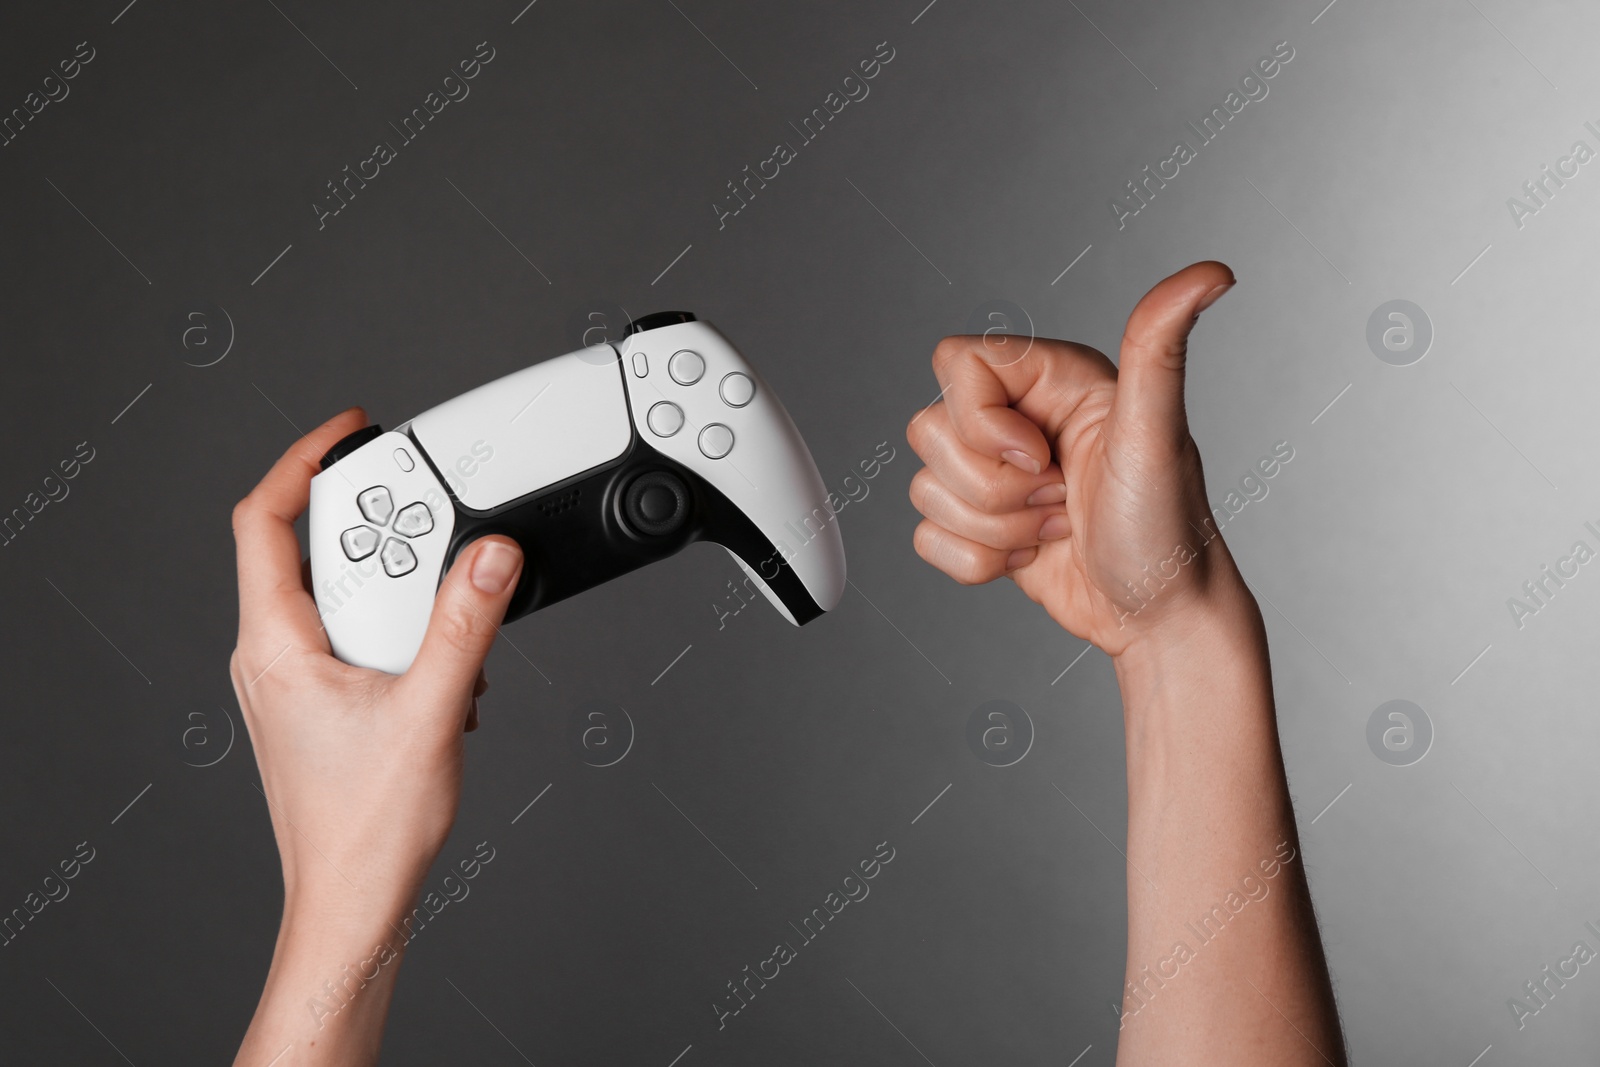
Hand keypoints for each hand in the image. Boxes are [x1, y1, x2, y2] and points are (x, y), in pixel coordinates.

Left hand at [230, 408, 522, 1062]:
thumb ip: (464, 627)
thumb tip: (490, 557)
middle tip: (431, 522)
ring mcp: (295, 682)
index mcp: (275, 646)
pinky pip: (360, 637)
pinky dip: (408, 633)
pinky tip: (449, 668)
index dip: (302, 462)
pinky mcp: (323, 703)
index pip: (263, 522)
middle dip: (382, 534)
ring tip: (451, 610)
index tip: (350, 432)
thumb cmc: (365, 831)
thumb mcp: (430, 714)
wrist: (354, 902)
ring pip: (345, 597)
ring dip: (404, 593)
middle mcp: (274, 657)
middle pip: (314, 551)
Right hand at [907, 261, 1241, 655]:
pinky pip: (925, 535)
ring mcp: (995, 472)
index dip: (982, 420)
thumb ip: (1160, 347)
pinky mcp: (979, 523)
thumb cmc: (1167, 530)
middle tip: (1062, 498)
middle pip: (931, 429)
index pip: (957, 361)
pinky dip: (976, 562)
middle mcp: (1019, 417)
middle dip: (995, 488)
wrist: (1161, 620)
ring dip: (994, 529)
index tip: (1042, 457)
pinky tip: (1032, 557)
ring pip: (925, 486)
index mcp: (1054, 377)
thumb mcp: (1157, 435)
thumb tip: (1212, 274)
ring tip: (1057, 528)